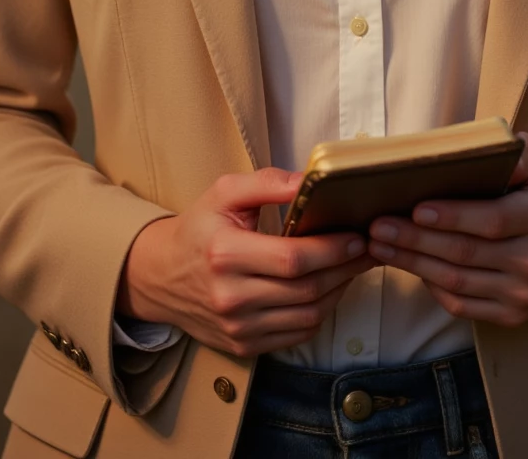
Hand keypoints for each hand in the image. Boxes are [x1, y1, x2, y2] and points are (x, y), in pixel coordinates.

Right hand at [116, 169, 373, 357]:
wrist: (161, 275)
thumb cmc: (199, 228)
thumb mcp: (224, 192)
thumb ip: (268, 182)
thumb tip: (309, 181)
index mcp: (226, 254)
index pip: (293, 259)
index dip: (332, 250)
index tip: (356, 236)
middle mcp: (231, 297)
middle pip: (306, 289)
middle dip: (345, 269)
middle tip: (366, 249)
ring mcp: (237, 327)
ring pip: (307, 315)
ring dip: (338, 291)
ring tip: (351, 267)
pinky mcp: (243, 345)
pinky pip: (296, 334)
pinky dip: (319, 312)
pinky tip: (327, 289)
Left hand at [366, 133, 527, 328]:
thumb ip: (516, 155)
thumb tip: (488, 142)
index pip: (492, 220)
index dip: (452, 217)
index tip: (416, 208)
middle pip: (465, 253)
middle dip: (416, 240)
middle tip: (378, 226)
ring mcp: (523, 294)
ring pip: (458, 282)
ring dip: (413, 264)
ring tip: (380, 245)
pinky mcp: (512, 316)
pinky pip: (463, 306)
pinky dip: (431, 288)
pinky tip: (409, 266)